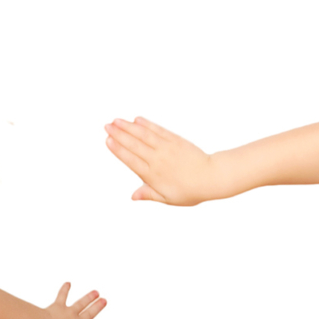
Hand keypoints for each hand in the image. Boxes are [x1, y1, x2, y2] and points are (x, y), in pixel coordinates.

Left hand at [37, 283, 117, 318]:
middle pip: (90, 315)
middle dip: (98, 308)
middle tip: (105, 301)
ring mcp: (68, 313)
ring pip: (81, 304)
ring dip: (88, 298)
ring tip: (96, 292)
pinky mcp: (58, 306)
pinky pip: (62, 296)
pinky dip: (65, 289)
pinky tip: (68, 283)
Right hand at [105, 117, 221, 204]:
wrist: (211, 177)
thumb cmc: (190, 191)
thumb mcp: (168, 198)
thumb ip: (149, 194)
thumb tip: (133, 196)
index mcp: (153, 175)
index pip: (131, 160)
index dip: (118, 149)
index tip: (108, 140)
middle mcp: (157, 159)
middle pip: (134, 144)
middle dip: (119, 134)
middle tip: (106, 125)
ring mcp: (166, 148)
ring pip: (144, 134)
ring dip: (129, 126)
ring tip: (117, 120)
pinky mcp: (175, 140)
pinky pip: (158, 130)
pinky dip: (147, 124)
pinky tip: (138, 119)